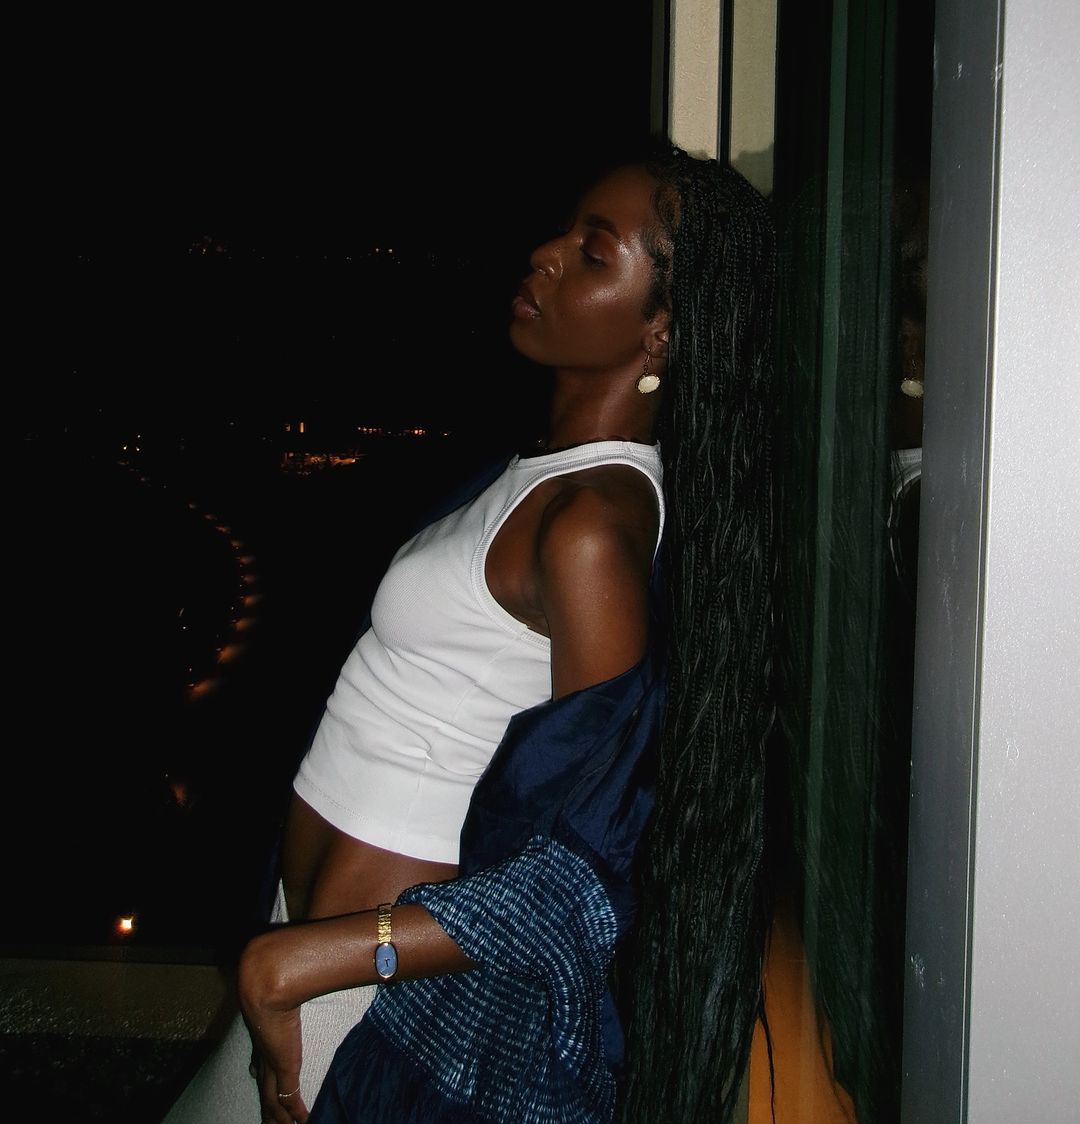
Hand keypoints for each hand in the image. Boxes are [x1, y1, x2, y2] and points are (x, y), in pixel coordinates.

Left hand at [239, 930, 308, 1122]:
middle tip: (272, 1118)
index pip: (261, 1056)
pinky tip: (302, 1122)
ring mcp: (272, 1059)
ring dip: (279, 1116)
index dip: (263, 1069)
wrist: (269, 974)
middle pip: (265, 1084)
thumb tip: (305, 948)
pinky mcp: (284, 1065)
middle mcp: (263, 1047)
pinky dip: (295, 1113)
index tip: (263, 1075)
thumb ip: (293, 966)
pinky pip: (289, 1098)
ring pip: (274, 1098)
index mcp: (262, 1027)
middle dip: (269, 1103)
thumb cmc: (277, 966)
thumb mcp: (283, 971)